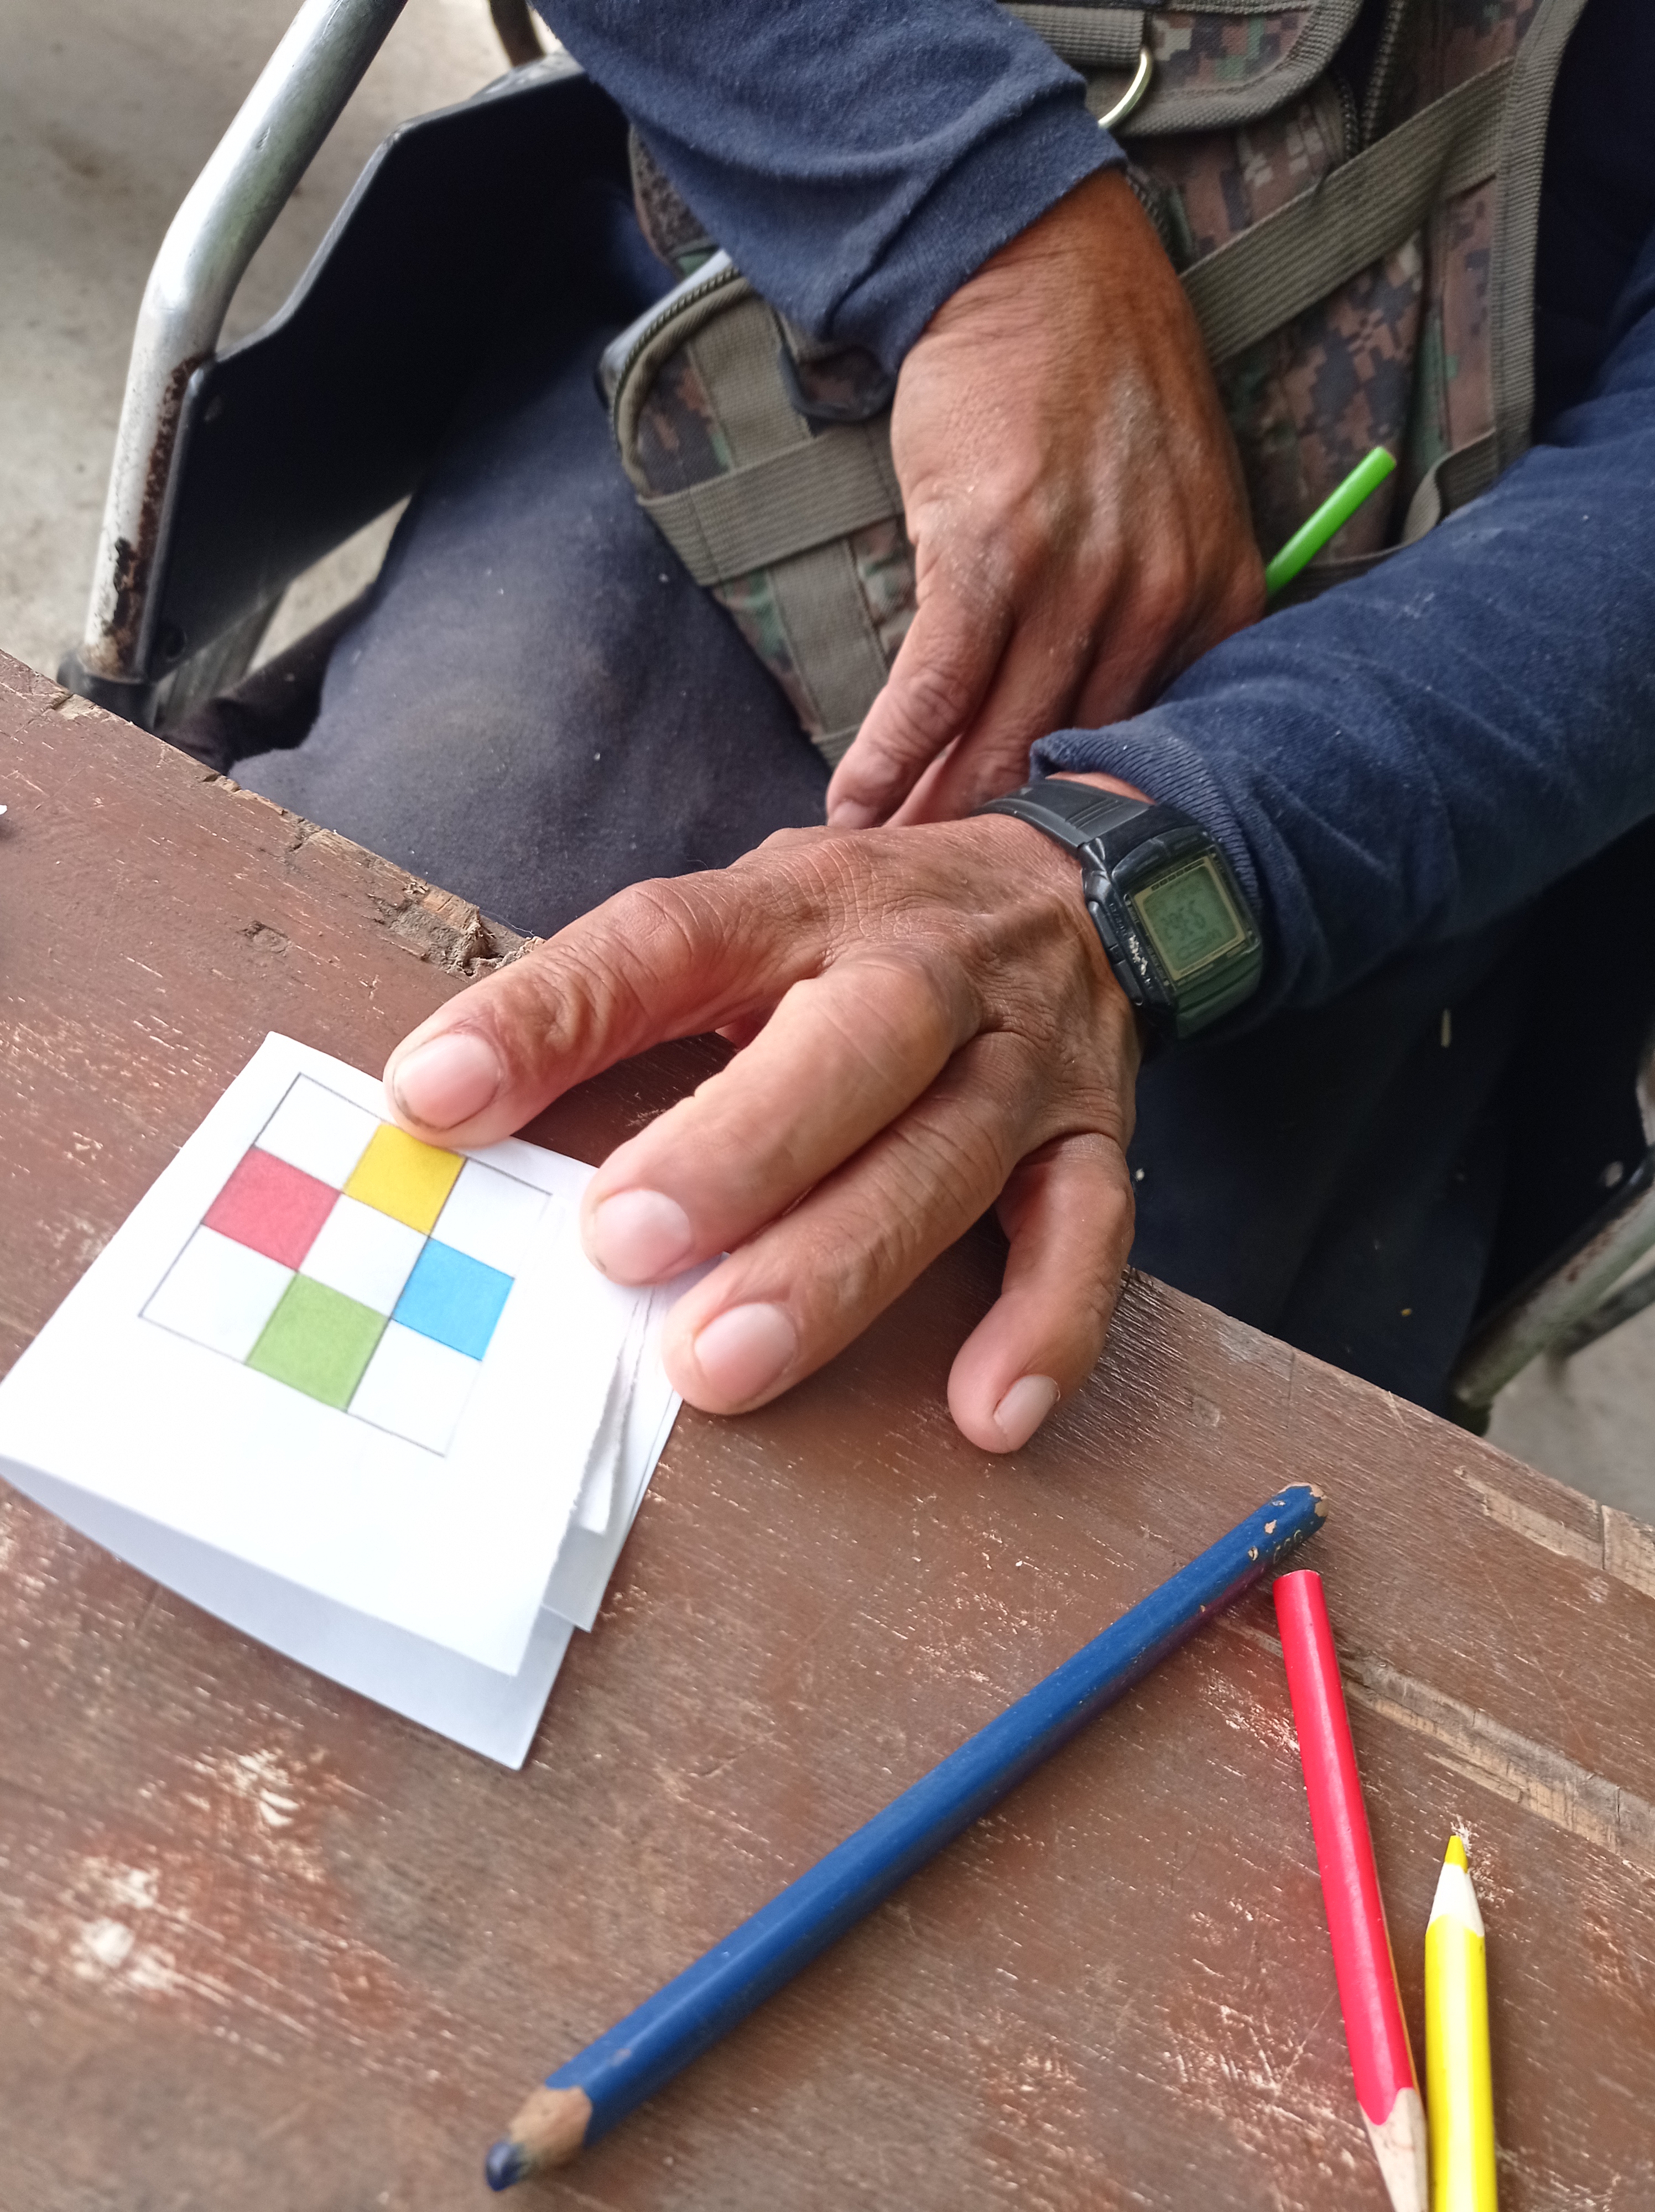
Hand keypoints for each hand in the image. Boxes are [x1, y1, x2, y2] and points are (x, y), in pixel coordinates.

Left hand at [382, 811, 1139, 1451]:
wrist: (1068, 891)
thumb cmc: (863, 930)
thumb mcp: (746, 914)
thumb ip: (623, 1002)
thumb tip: (444, 1107)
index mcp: (803, 901)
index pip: (669, 939)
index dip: (553, 1015)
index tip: (437, 1096)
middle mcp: (923, 968)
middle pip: (847, 1046)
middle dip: (738, 1148)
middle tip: (625, 1245)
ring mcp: (1022, 1058)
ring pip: (944, 1156)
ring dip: (840, 1264)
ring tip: (725, 1366)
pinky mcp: (1095, 1138)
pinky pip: (1088, 1235)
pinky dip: (1047, 1326)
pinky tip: (987, 1414)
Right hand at [825, 166, 1261, 829]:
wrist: (1045, 270)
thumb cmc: (1103, 387)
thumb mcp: (1185, 505)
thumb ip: (1166, 616)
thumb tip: (1104, 721)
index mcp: (1217, 601)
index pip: (1147, 748)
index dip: (1080, 819)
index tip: (1035, 868)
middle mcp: (1157, 604)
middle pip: (1067, 760)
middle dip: (999, 837)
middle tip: (949, 897)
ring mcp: (1074, 583)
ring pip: (998, 741)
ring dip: (933, 816)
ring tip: (890, 869)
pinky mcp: (986, 558)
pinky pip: (934, 691)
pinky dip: (886, 760)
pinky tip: (853, 810)